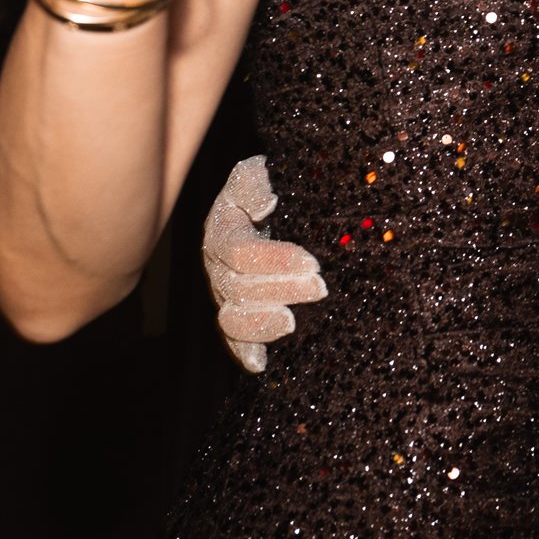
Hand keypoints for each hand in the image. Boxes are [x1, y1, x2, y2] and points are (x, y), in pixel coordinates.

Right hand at [202, 155, 325, 373]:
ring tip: (291, 323)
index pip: (241, 251)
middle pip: (239, 287)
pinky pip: (234, 337)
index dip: (275, 260)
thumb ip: (254, 183)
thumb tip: (263, 204)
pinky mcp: (239, 311)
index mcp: (223, 229)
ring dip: (263, 322)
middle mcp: (218, 265)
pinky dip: (245, 351)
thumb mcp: (258, 174)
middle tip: (319, 287)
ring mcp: (225, 292)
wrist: (265, 201)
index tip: (312, 263)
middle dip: (281, 289)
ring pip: (233, 316)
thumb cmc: (268, 184)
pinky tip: (260, 364)